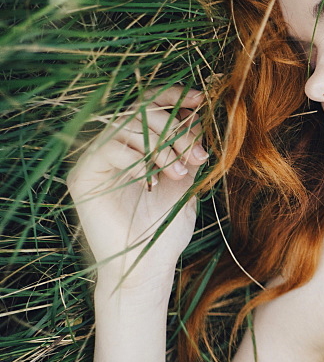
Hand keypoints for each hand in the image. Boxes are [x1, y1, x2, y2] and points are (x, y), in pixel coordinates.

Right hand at [67, 85, 207, 300]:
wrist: (149, 265)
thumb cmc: (167, 227)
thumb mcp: (187, 178)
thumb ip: (188, 146)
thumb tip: (199, 112)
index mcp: (136, 144)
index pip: (148, 104)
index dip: (173, 96)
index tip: (201, 100)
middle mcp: (112, 147)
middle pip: (140, 111)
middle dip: (176, 129)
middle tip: (198, 155)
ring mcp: (95, 160)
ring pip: (126, 126)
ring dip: (162, 146)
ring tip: (180, 173)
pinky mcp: (83, 177)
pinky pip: (108, 149)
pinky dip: (137, 158)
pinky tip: (153, 179)